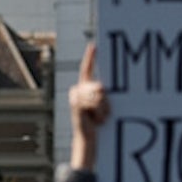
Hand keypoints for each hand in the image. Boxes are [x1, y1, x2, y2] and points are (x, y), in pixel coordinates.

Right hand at [68, 42, 108, 170]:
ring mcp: (76, 96)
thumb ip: (102, 94)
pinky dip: (100, 112)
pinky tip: (96, 120)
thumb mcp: (104, 105)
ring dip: (103, 109)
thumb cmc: (101, 121)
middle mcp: (78, 89)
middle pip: (99, 86)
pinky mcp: (76, 104)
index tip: (94, 45)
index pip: (86, 69)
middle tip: (104, 114)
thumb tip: (102, 88)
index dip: (90, 57)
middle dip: (105, 100)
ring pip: (98, 94)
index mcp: (86, 87)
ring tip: (100, 118)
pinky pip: (94, 102)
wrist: (91, 136)